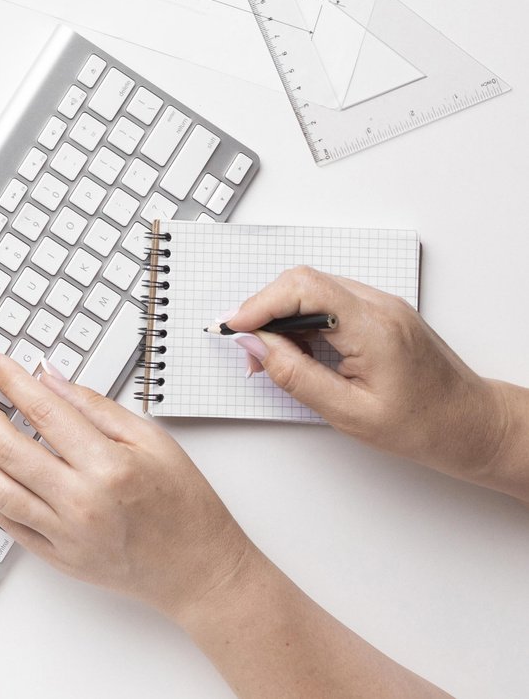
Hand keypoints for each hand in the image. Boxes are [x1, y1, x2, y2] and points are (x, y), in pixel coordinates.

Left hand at [0, 354, 254, 615]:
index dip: (10, 380)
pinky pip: (5, 521)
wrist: (200, 572)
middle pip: (6, 446)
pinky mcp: (57, 557)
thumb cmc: (185, 505)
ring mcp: (65, 534)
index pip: (43, 410)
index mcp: (109, 466)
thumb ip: (95, 406)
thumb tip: (48, 376)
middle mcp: (81, 502)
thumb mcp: (154, 441)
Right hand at [223, 265, 506, 484]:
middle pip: (303, 282)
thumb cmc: (424, 426)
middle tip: (250, 348)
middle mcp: (380, 306)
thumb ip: (296, 376)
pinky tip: (301, 349)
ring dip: (284, 314)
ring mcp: (383, 305)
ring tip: (275, 355)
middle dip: (266, 309)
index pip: (303, 288)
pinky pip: (330, 300)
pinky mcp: (382, 312)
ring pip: (314, 288)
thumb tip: (256, 346)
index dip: (260, 303)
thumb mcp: (349, 414)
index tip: (235, 327)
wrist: (472, 425)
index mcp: (374, 329)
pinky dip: (305, 318)